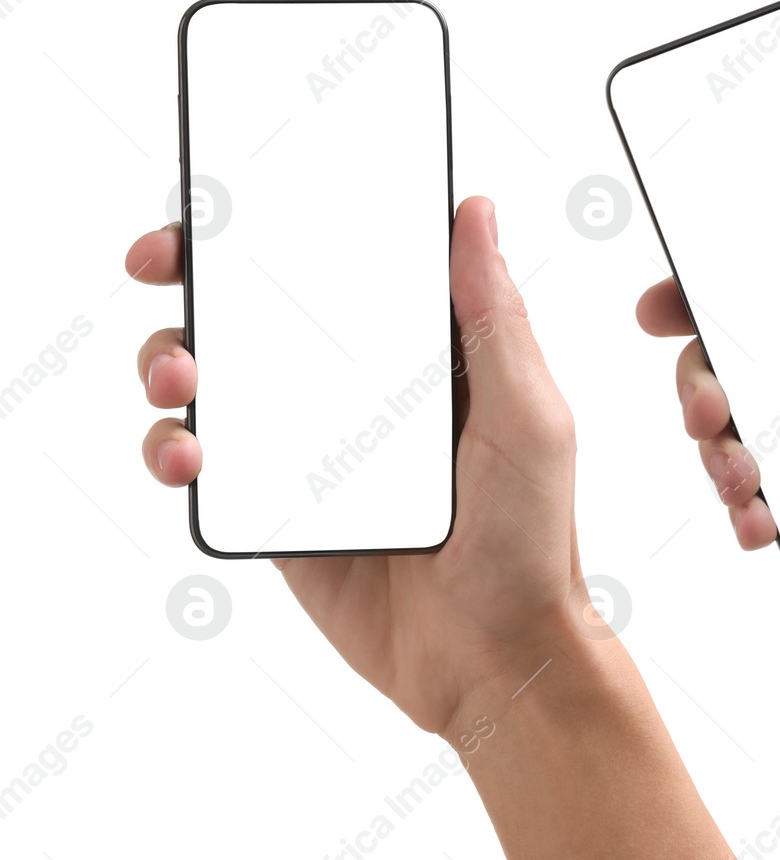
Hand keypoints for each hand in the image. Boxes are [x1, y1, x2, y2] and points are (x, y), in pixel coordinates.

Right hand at [128, 197, 586, 736]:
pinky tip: (190, 456)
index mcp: (426, 357)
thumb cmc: (534, 539)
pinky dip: (176, 448)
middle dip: (197, 279)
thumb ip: (494, 320)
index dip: (285, 227)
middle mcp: (362, 392)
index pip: (345, 268)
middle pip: (260, 313)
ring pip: (216, 382)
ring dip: (172, 359)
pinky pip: (209, 465)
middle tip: (165, 266)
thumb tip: (475, 215)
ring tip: (181, 378)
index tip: (231, 202)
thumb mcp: (531, 416)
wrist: (497, 657)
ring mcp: (313, 449)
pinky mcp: (278, 509)